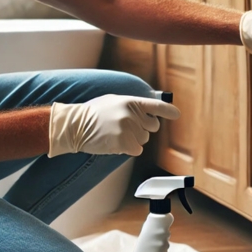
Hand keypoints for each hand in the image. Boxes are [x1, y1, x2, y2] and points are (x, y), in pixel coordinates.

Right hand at [48, 94, 179, 156]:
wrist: (74, 125)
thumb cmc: (93, 113)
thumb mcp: (114, 101)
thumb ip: (132, 105)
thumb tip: (149, 112)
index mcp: (131, 101)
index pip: (155, 106)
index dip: (168, 111)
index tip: (176, 115)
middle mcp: (132, 114)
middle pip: (152, 127)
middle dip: (142, 129)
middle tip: (124, 127)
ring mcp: (129, 128)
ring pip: (144, 140)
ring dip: (133, 140)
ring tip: (115, 134)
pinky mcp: (124, 142)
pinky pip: (137, 150)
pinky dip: (128, 149)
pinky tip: (115, 143)